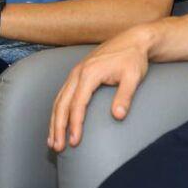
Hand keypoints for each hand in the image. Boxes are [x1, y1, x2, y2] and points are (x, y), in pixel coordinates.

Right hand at [48, 27, 151, 151]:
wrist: (133, 40)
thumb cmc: (134, 59)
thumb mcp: (134, 76)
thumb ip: (125, 96)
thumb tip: (118, 116)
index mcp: (89, 73)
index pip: (77, 104)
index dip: (75, 125)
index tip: (74, 142)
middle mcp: (78, 72)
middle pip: (62, 104)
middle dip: (58, 127)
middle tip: (58, 148)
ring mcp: (76, 72)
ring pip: (59, 100)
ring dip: (54, 121)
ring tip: (53, 141)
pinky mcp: (78, 74)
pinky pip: (63, 94)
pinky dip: (58, 111)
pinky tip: (58, 123)